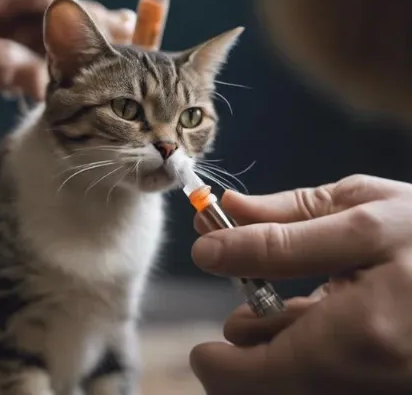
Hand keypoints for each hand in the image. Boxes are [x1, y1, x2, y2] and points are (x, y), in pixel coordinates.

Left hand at [188, 175, 411, 393]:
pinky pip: (322, 380)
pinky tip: (336, 319)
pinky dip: (310, 356)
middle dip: (250, 341)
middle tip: (262, 298)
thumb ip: (284, 226)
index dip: (212, 359)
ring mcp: (371, 386)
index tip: (218, 331)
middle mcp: (359, 380)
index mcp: (352, 339)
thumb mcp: (367, 214)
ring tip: (313, 302)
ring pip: (292, 383)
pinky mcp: (379, 384)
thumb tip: (214, 231)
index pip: (239, 378)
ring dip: (280, 350)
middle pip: (261, 389)